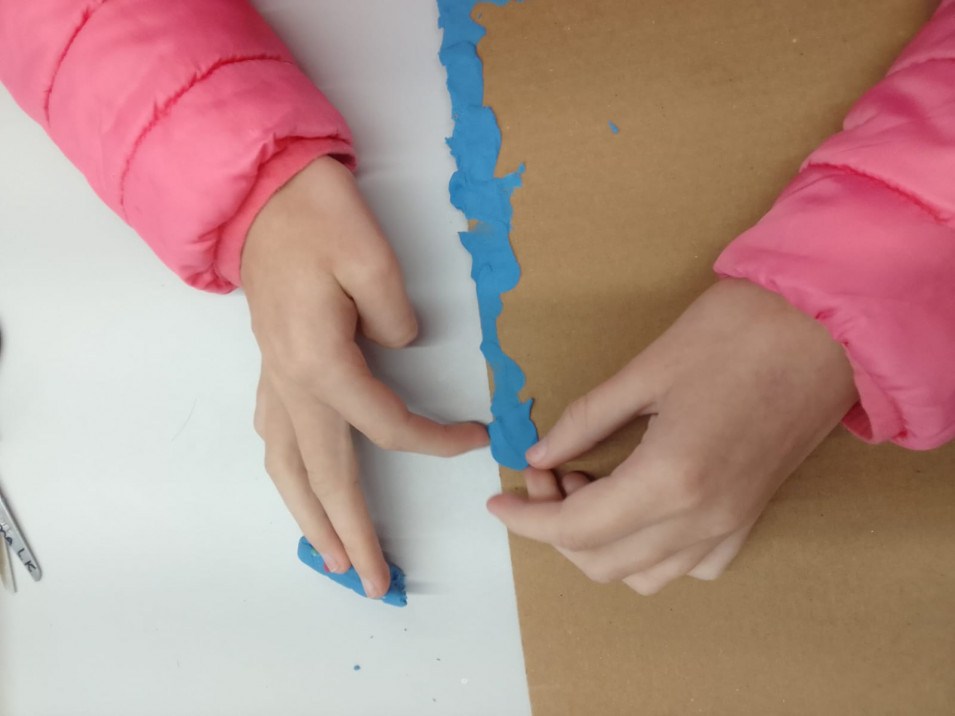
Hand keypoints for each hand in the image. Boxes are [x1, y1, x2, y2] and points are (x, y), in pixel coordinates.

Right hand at [242, 157, 488, 597]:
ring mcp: (274, 380)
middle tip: (377, 583)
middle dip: (351, 533)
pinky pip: (276, 440)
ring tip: (333, 558)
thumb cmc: (318, 218)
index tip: (478, 439)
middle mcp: (291, 384)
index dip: (436, 441)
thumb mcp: (371, 258)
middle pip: (324, 476)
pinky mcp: (270, 370)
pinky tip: (301, 488)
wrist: (260, 194)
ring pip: (287, 467)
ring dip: (310, 517)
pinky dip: (290, 476)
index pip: (387, 425)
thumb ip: (394, 317)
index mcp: (320, 363)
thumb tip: (402, 350)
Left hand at [488, 279, 857, 594]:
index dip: (525, 519)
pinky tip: (638, 505)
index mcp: (669, 478)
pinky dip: (649, 551)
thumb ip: (585, 420)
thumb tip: (540, 456)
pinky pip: (691, 565)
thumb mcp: (646, 370)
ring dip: (600, 544)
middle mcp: (701, 518)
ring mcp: (732, 524)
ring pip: (644, 575)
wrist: (826, 326)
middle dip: (556, 528)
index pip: (574, 529)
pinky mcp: (751, 516)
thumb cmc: (737, 332)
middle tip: (548, 473)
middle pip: (602, 563)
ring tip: (592, 486)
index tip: (497, 502)